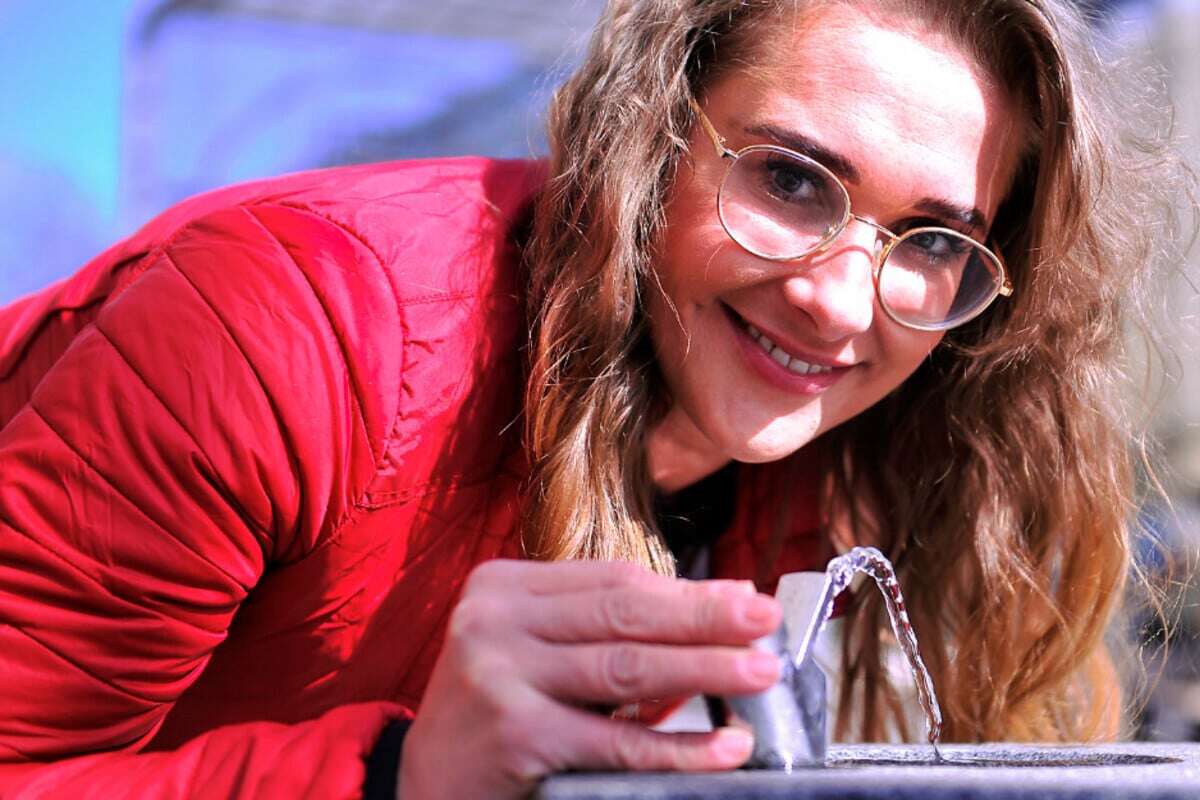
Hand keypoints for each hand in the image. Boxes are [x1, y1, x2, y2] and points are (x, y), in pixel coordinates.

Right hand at [397, 559, 782, 799]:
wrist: (425, 785)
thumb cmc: (495, 711)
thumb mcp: (536, 652)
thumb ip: (606, 629)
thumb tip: (717, 605)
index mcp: (504, 586)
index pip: (613, 580)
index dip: (685, 589)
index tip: (745, 595)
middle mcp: (495, 620)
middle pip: (624, 613)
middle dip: (705, 618)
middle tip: (766, 622)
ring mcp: (500, 675)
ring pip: (626, 667)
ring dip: (705, 670)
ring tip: (760, 673)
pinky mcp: (515, 734)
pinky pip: (616, 742)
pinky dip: (677, 747)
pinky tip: (724, 747)